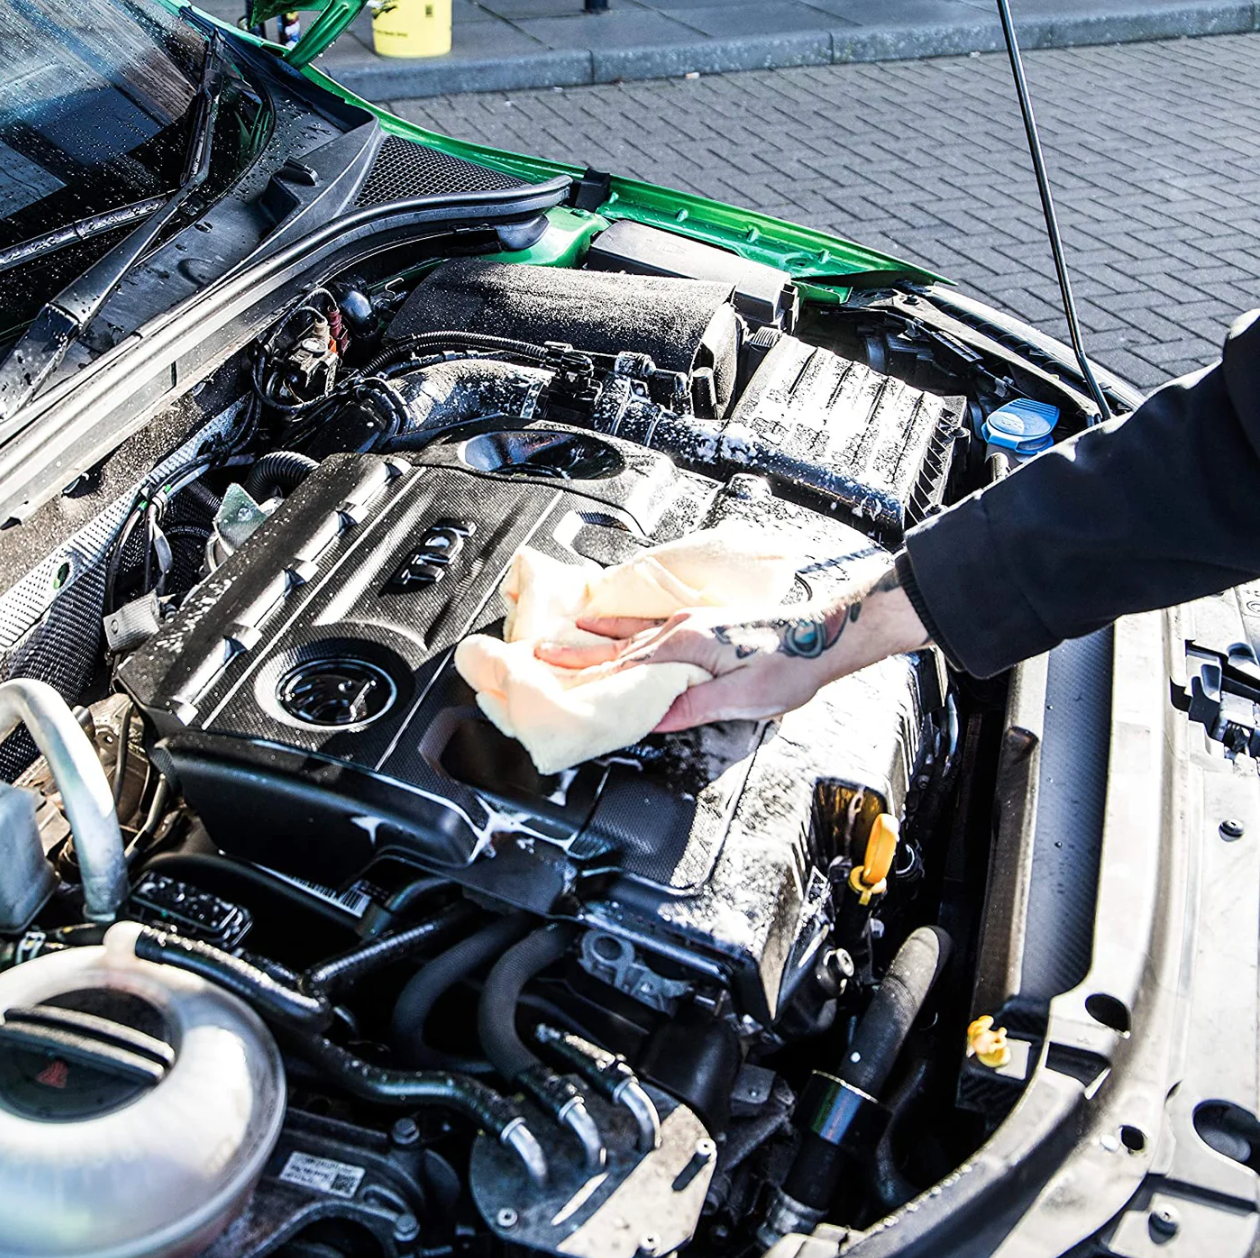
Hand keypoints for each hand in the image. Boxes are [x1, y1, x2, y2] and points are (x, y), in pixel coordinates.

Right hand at [535, 561, 930, 731]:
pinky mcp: (697, 625)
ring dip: (591, 641)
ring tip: (556, 642)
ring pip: (627, 635)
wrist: (823, 635)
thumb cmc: (789, 667)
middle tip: (535, 659)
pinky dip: (617, 629)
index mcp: (687, 648)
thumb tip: (650, 719)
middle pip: (616, 648)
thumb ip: (691, 707)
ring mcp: (687, 623)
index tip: (553, 682)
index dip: (587, 678)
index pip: (625, 668)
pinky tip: (604, 626)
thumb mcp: (742, 700)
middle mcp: (680, 629)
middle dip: (575, 656)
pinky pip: (644, 627)